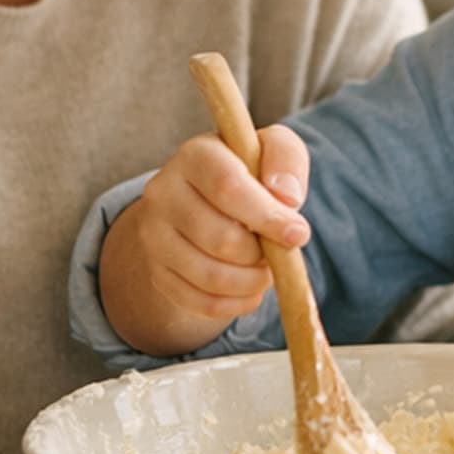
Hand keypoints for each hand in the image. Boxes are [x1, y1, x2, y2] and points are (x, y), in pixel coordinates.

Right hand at [99, 125, 313, 351]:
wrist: (208, 200)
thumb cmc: (249, 171)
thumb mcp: (274, 149)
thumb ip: (286, 160)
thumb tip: (286, 196)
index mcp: (195, 155)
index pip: (228, 188)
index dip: (268, 217)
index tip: (298, 234)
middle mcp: (163, 192)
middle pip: (221, 239)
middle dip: (262, 254)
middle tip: (279, 250)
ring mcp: (154, 234)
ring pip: (210, 276)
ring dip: (252, 281)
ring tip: (265, 268)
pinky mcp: (157, 271)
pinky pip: (200, 302)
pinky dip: (236, 303)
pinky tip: (250, 288)